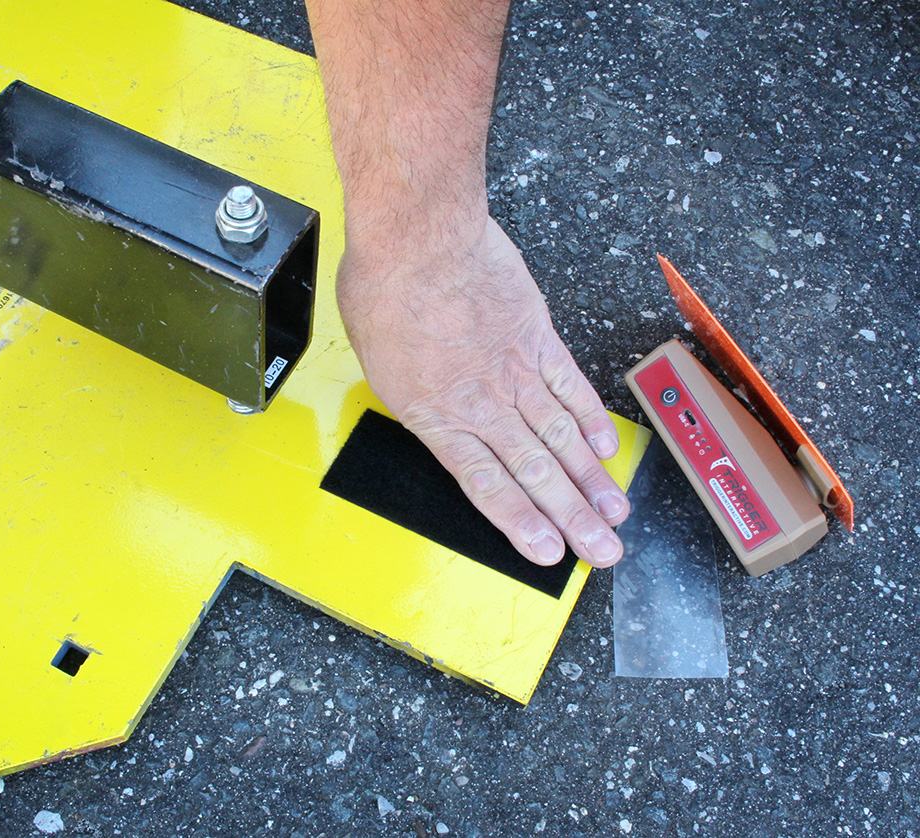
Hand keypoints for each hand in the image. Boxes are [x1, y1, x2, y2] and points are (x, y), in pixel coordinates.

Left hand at [338, 217, 629, 566]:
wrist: (419, 239)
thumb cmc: (384, 290)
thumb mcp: (377, 362)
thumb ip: (412, 396)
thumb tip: (426, 404)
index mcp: (438, 416)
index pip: (487, 485)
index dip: (520, 523)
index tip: (546, 552)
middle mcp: (483, 402)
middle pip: (536, 473)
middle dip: (572, 519)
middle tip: (601, 551)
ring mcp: (515, 371)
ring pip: (561, 438)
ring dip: (590, 481)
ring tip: (615, 513)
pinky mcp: (537, 336)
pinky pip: (570, 386)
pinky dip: (591, 419)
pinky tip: (605, 447)